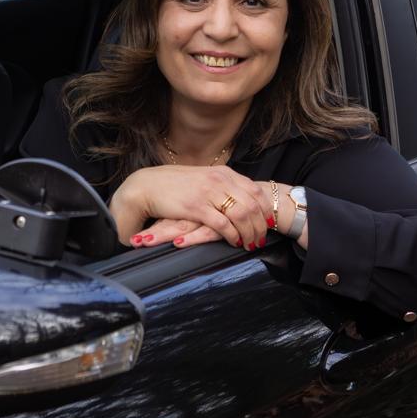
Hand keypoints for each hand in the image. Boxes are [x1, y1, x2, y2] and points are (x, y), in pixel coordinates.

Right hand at [110, 165, 273, 251]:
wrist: (148, 185)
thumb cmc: (174, 184)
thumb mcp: (203, 178)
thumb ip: (221, 184)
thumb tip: (239, 196)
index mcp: (223, 173)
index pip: (255, 190)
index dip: (265, 209)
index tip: (268, 222)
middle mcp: (219, 180)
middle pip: (252, 205)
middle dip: (260, 225)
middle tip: (261, 239)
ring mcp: (208, 193)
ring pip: (241, 215)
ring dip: (249, 232)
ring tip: (250, 244)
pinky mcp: (197, 207)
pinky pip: (223, 224)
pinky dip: (233, 235)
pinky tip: (234, 242)